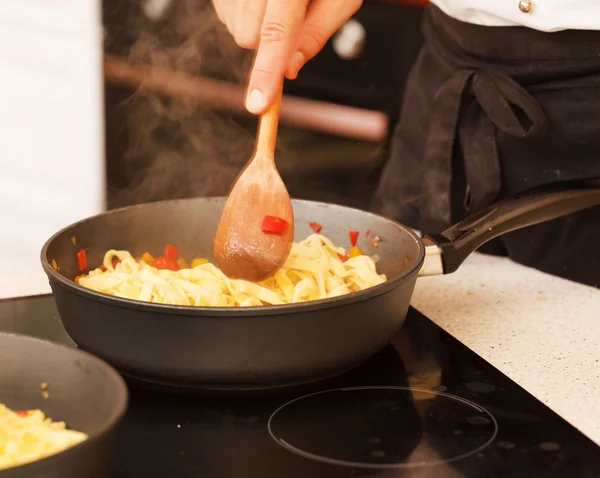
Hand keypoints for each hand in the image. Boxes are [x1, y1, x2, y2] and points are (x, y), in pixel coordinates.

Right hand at [212, 0, 361, 113]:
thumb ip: (316, 34)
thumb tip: (289, 71)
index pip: (276, 32)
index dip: (266, 71)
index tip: (257, 104)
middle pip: (247, 35)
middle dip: (270, 39)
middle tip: (293, 13)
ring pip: (234, 27)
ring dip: (257, 25)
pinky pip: (225, 13)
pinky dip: (244, 13)